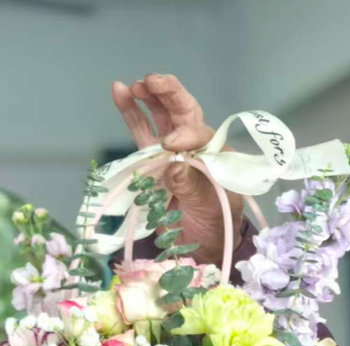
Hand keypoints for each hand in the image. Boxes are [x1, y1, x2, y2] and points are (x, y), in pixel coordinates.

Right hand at [111, 73, 243, 264]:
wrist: (201, 247)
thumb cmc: (215, 225)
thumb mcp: (211, 207)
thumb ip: (192, 185)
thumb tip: (173, 166)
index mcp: (217, 154)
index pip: (200, 132)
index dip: (185, 134)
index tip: (170, 145)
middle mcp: (196, 147)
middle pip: (182, 112)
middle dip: (168, 93)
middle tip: (152, 81)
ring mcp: (173, 152)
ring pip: (161, 117)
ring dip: (149, 98)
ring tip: (136, 85)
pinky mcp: (153, 161)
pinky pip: (142, 132)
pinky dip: (131, 112)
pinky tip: (120, 91)